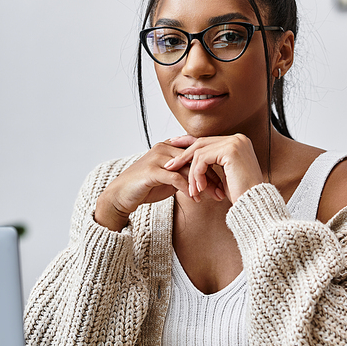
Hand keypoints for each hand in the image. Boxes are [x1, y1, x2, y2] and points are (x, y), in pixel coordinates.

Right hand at [94, 141, 223, 231]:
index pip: (197, 153)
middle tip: (224, 190)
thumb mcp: (170, 178)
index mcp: (169, 146)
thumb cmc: (146, 187)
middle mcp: (164, 147)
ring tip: (214, 196)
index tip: (226, 181)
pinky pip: (176, 178)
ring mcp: (157, 157)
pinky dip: (188, 189)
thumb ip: (186, 173)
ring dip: (203, 183)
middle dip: (212, 175)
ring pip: (188, 168)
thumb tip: (208, 179)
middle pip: (196, 159)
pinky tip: (196, 199)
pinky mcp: (152, 171)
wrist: (120, 195)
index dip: (213, 166)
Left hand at [164, 133, 263, 205]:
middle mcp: (238, 138)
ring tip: (192, 190)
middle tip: (169, 166)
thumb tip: (192, 157)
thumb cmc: (241, 193)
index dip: (188, 144)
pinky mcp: (230, 150)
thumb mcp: (223, 174)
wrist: (254, 203)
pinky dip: (197, 174)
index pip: (207, 140)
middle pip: (201, 143)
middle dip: (183, 154)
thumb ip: (212, 162)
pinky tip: (200, 188)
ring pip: (200, 153)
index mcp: (237, 141)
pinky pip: (203, 159)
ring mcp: (235, 142)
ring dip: (192, 173)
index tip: (173, 151)